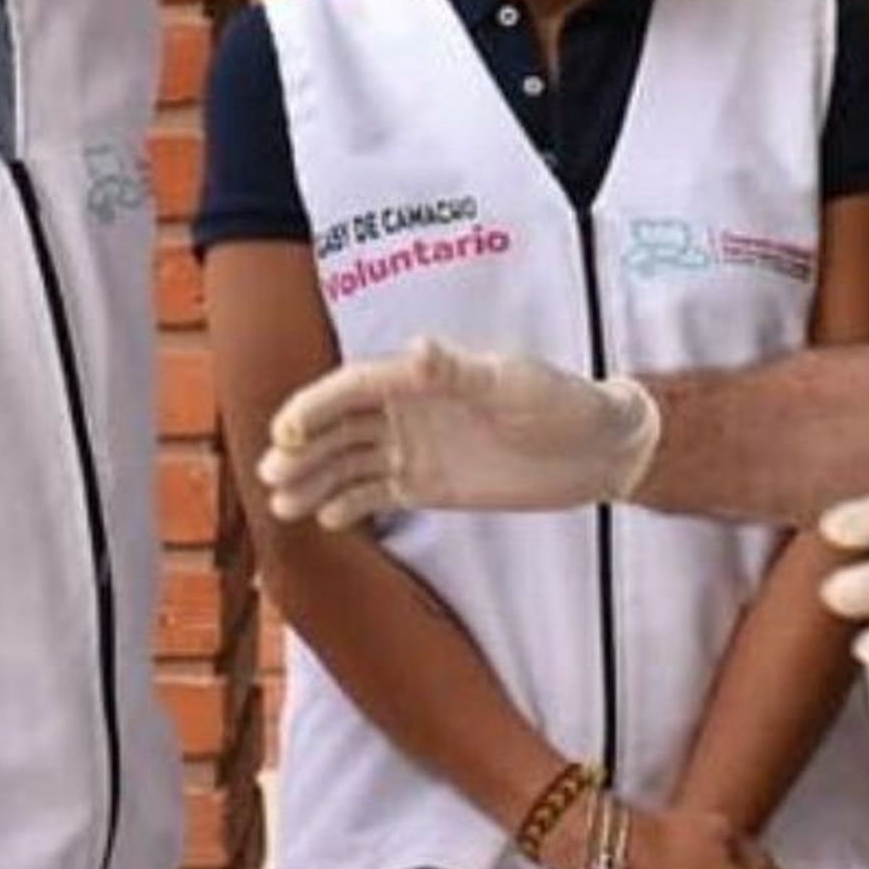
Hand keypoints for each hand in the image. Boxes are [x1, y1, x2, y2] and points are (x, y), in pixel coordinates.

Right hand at [257, 336, 661, 528]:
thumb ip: (459, 371)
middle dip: (303, 448)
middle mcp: (411, 409)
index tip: (287, 431)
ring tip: (281, 505)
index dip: (317, 407)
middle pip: (341, 425)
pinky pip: (375, 492)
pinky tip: (325, 519)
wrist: (599, 449)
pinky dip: (347, 504)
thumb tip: (418, 348)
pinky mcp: (427, 484)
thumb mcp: (513, 383)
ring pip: (348, 461)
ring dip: (314, 479)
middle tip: (270, 476)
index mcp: (425, 377)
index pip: (356, 387)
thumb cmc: (562, 402)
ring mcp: (416, 447)